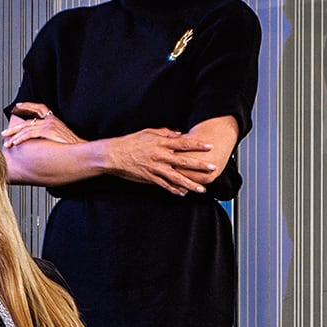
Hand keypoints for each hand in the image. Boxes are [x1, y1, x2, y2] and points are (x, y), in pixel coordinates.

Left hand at [0, 101, 78, 150]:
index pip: (39, 108)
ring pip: (26, 128)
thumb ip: (49, 136)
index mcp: (53, 120)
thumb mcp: (60, 138)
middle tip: (4, 133)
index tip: (17, 106)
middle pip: (28, 120)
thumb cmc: (72, 147)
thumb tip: (39, 142)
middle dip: (14, 127)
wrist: (83, 150)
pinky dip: (20, 138)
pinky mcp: (48, 131)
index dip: (27, 105)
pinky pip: (29, 134)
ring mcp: (49, 124)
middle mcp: (51, 120)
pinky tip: (15, 143)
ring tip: (7, 143)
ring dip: (14, 136)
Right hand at [100, 128, 217, 196]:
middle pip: (184, 160)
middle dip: (199, 165)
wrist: (114, 154)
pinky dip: (173, 189)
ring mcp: (155, 168)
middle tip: (212, 168)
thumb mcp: (148, 133)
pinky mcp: (149, 177)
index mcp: (161, 143)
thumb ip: (164, 133)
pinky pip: (164, 185)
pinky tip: (182, 193)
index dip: (197, 145)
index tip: (210, 146)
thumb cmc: (130, 142)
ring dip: (190, 183)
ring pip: (176, 177)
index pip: (183, 143)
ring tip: (201, 189)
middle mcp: (160, 155)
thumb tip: (178, 134)